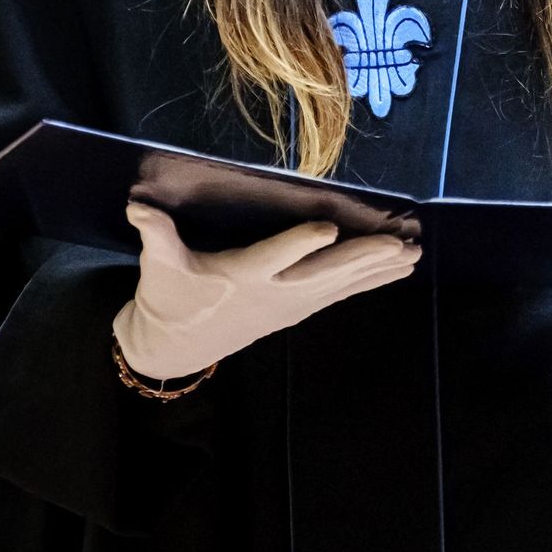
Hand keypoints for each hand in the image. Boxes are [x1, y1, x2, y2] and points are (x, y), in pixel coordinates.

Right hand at [113, 206, 421, 379]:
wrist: (175, 347)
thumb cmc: (167, 297)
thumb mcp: (156, 267)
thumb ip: (153, 234)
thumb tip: (136, 204)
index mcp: (240, 277)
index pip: (273, 257)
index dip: (299, 244)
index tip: (328, 227)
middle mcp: (273, 292)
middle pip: (324, 273)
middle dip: (364, 258)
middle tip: (401, 244)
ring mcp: (289, 303)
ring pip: (340, 284)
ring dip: (379, 270)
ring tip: (415, 254)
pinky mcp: (297, 307)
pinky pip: (340, 293)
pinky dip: (370, 280)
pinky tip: (397, 270)